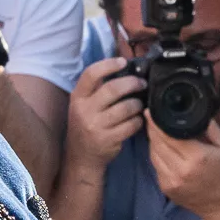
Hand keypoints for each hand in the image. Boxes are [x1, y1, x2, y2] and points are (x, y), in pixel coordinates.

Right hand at [63, 57, 146, 172]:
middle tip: (142, 83)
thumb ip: (97, 89)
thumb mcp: (83, 105)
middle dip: (132, 83)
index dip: (108, 65)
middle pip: (113, 89)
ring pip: (125, 107)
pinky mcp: (108, 140)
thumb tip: (124, 69)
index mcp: (78, 97)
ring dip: (137, 104)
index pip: (91, 74)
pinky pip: (131, 125)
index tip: (123, 62)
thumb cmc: (86, 124)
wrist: (81, 157)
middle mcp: (84, 110)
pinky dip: (138, 121)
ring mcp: (95, 126)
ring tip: (139, 104)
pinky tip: (137, 120)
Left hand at [148, 115, 219, 216]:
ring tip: (154, 131)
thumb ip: (210, 127)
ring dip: (152, 141)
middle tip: (149, 117)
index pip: (169, 135)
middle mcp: (181, 170)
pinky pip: (155, 166)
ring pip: (153, 154)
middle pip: (157, 143)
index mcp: (197, 157)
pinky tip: (161, 148)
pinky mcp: (165, 188)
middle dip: (152, 129)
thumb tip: (194, 113)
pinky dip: (156, 155)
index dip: (157, 123)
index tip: (151, 112)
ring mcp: (171, 181)